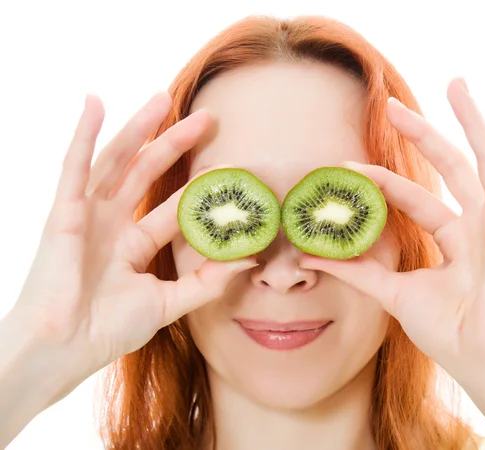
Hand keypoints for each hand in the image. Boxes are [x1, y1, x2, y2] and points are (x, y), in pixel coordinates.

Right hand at [10, 92, 255, 388]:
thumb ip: (207, 281)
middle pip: (149, 172)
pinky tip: (95, 103)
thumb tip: (249, 260)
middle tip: (207, 118)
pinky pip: (75, 165)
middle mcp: (112, 223)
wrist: (63, 347)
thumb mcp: (167, 302)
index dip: (200, 187)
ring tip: (163, 99)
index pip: (174, 206)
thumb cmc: (108, 329)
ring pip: (118, 160)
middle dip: (176, 145)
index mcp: (134, 243)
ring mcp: (88, 214)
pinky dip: (84, 134)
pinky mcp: (63, 211)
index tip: (232, 168)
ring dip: (139, 129)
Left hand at [300, 78, 484, 381]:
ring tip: (455, 84)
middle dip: (421, 135)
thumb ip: (357, 272)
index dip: (381, 181)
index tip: (347, 165)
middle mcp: (478, 225)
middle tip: (392, 104)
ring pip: (483, 162)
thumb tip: (308, 258)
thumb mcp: (395, 294)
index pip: (414, 197)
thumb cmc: (451, 333)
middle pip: (449, 167)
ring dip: (470, 123)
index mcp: (454, 238)